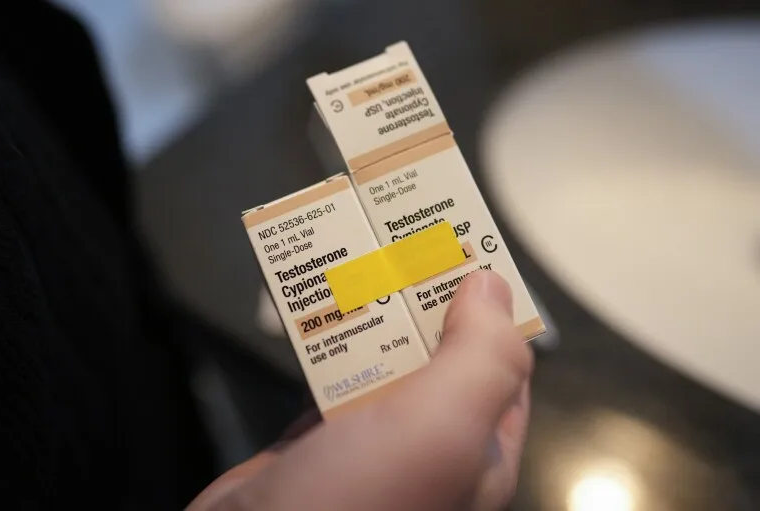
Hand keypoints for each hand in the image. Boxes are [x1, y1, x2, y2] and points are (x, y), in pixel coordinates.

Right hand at [188, 271, 532, 510]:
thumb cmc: (360, 499)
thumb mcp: (443, 427)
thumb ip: (482, 357)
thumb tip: (493, 287)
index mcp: (478, 453)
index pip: (502, 368)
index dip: (492, 309)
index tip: (465, 250)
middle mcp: (431, 450)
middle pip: (439, 357)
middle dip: (425, 300)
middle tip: (402, 241)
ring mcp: (372, 448)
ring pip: (383, 363)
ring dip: (374, 314)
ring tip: (361, 258)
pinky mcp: (317, 443)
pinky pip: (331, 378)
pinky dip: (327, 342)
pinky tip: (318, 307)